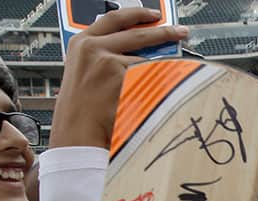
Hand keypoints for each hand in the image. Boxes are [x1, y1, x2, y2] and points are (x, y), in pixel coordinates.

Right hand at [50, 7, 188, 148]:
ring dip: (159, 70)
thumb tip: (145, 48)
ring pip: (147, 60)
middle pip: (138, 33)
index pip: (114, 18)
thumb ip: (107, 54)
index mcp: (82, 43)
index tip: (154, 14)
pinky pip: (150, 79)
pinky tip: (157, 94)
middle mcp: (94, 48)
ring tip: (168, 77)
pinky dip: (157, 85)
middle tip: (180, 32)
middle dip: (164, 32)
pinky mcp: (123, 79)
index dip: (137, 13)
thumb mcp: (87, 71)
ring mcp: (109, 63)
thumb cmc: (83, 108)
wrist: (77, 131)